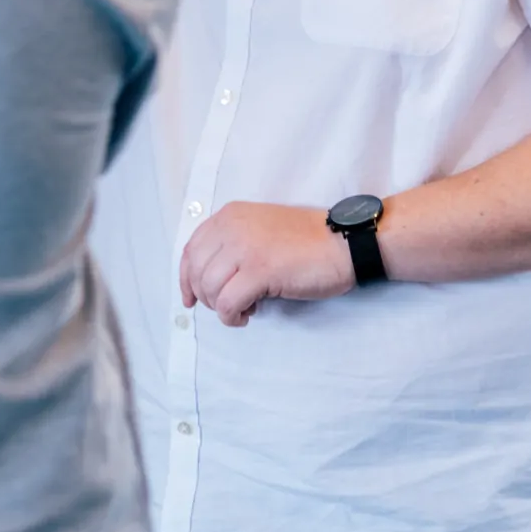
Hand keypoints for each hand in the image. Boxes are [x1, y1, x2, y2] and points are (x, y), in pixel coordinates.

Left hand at [179, 202, 355, 326]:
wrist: (345, 242)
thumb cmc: (308, 242)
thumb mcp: (261, 230)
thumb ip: (234, 244)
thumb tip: (210, 279)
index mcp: (230, 215)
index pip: (191, 249)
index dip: (186, 278)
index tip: (191, 298)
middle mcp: (232, 227)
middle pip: (196, 270)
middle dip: (205, 296)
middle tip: (226, 307)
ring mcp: (245, 247)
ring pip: (209, 288)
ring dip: (221, 308)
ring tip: (242, 310)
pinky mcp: (260, 270)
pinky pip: (228, 303)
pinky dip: (232, 316)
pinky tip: (248, 314)